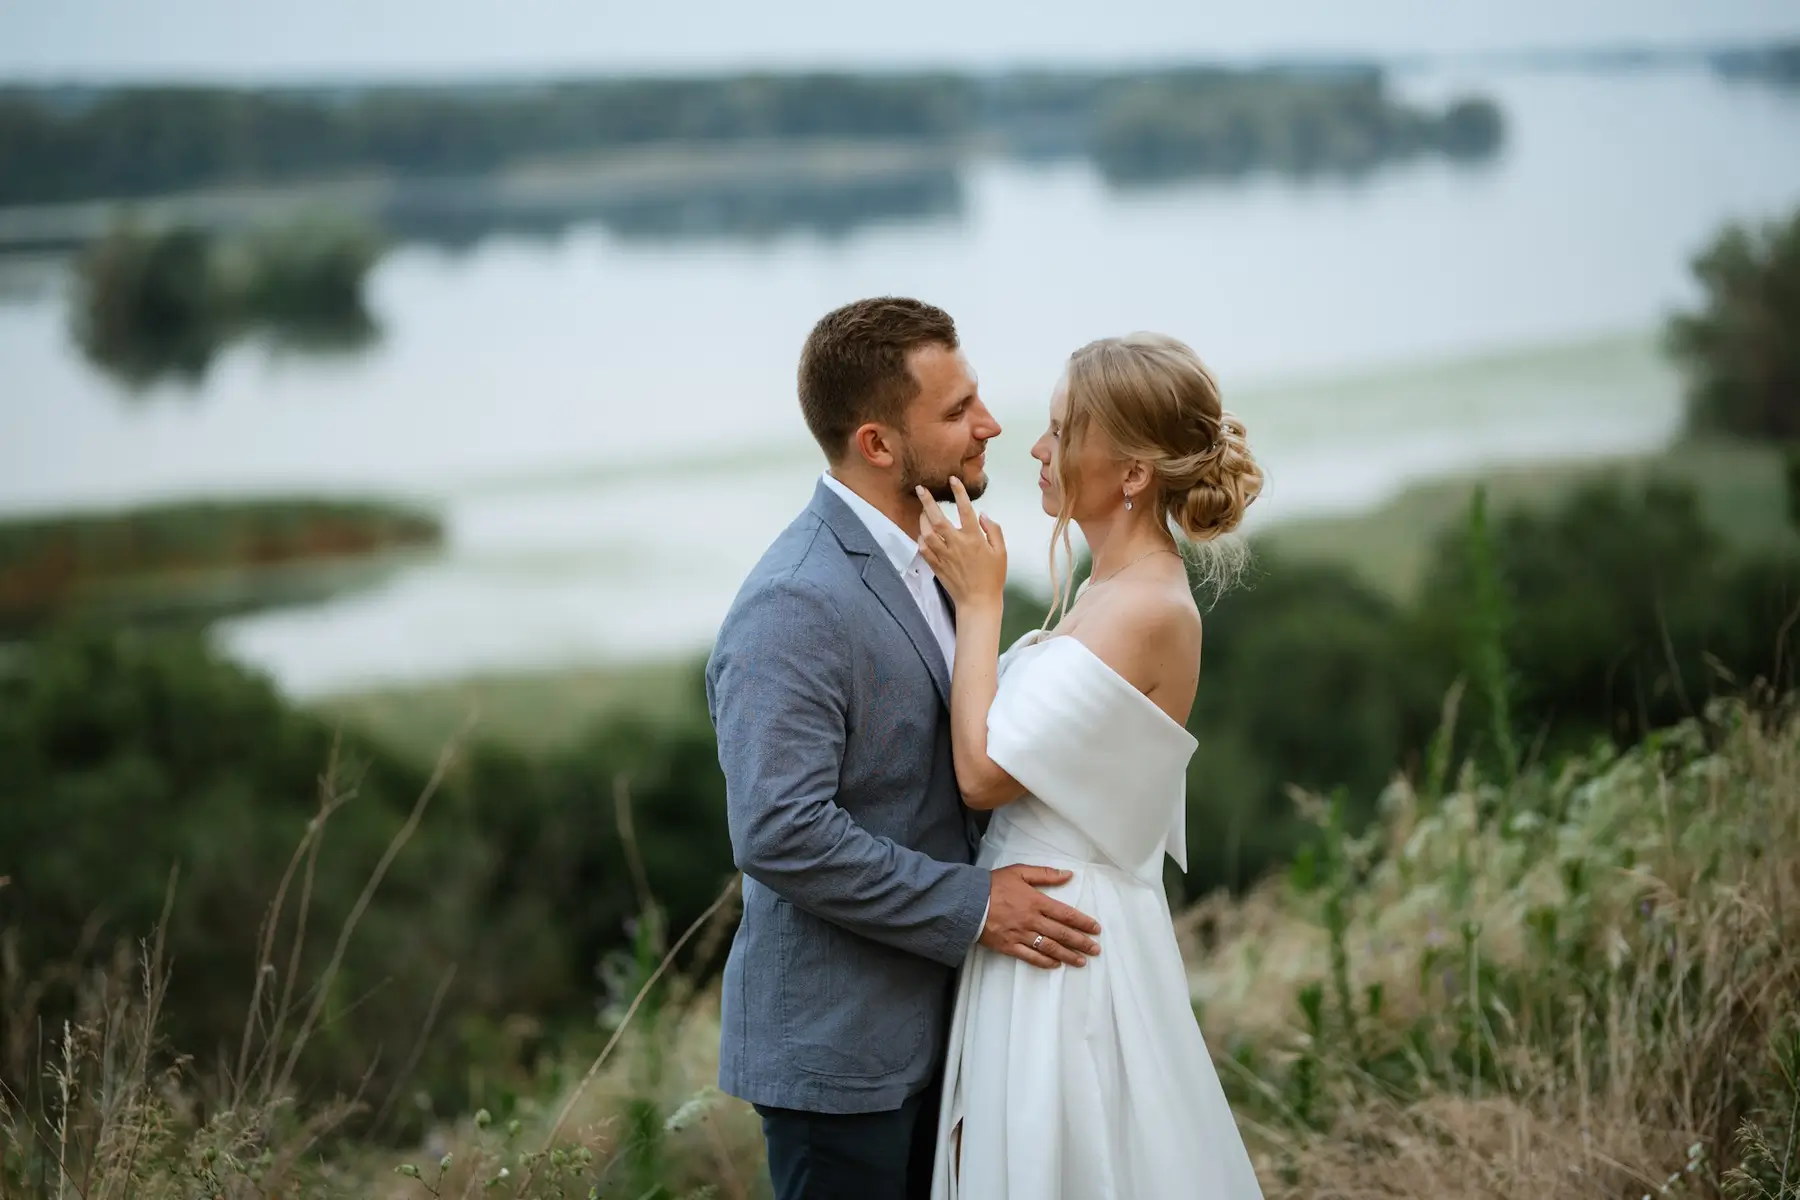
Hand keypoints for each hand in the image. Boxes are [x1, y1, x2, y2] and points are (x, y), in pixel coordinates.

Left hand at [916, 477, 1006, 610]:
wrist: (978, 601)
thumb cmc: (993, 577)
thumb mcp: (1001, 552)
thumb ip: (994, 530)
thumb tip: (983, 515)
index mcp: (974, 539)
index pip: (965, 509)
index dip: (958, 492)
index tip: (952, 480)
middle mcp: (957, 544)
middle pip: (938, 518)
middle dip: (927, 502)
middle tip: (920, 489)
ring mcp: (944, 555)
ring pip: (927, 533)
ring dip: (922, 520)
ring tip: (922, 511)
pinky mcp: (936, 565)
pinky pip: (924, 549)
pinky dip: (921, 539)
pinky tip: (923, 534)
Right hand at [980, 864, 1100, 968]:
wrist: (966, 901)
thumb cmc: (993, 884)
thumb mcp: (1019, 872)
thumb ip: (1045, 874)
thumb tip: (1068, 875)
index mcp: (1036, 901)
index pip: (1066, 914)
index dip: (1083, 922)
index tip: (1096, 929)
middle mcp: (1032, 920)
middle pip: (1062, 934)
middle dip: (1081, 942)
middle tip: (1095, 950)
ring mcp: (1021, 935)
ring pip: (1049, 948)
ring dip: (1068, 955)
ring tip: (1082, 961)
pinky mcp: (1009, 946)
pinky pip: (1030, 957)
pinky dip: (1044, 962)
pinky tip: (1056, 965)